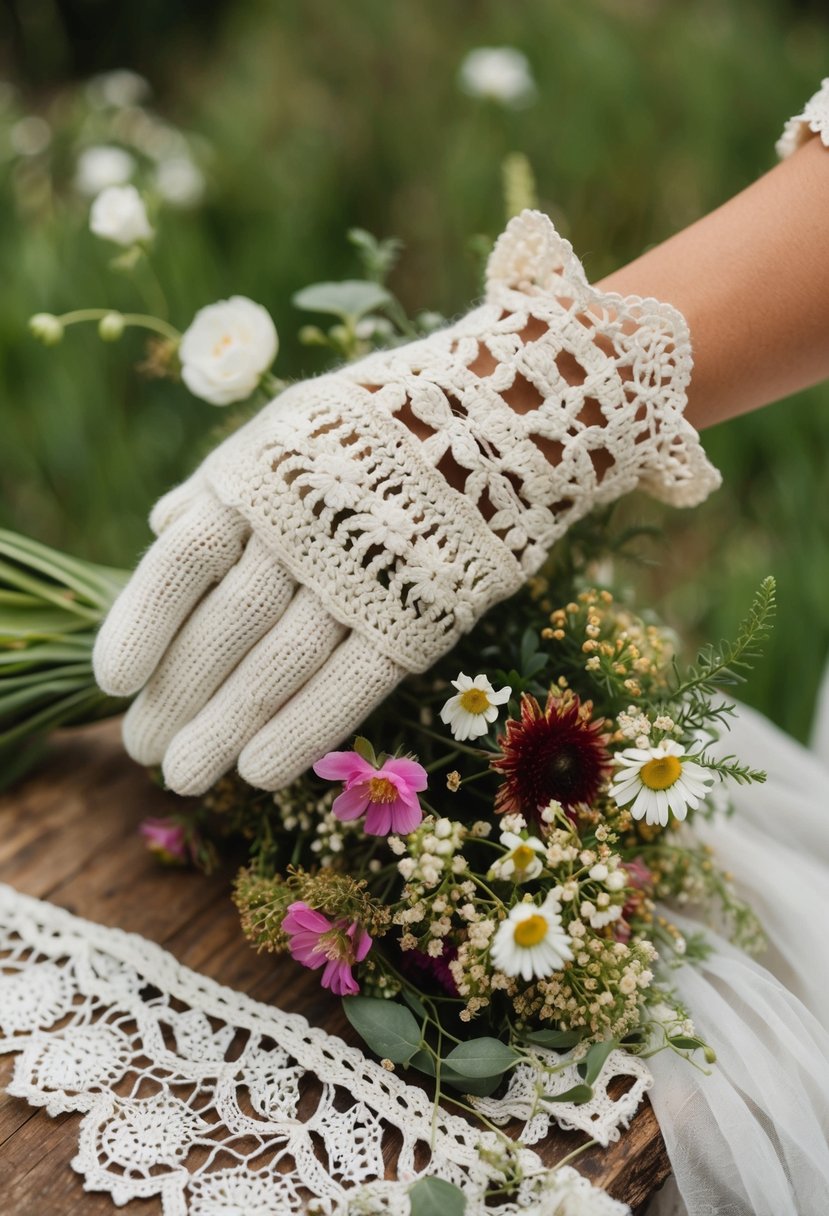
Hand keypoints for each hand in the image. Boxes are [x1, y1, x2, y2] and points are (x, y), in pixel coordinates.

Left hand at [93, 210, 717, 794]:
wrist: (508, 417)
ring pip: (280, 665)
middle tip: (143, 751)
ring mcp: (367, 574)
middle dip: (178, 695)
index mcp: (264, 475)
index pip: (182, 560)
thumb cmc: (381, 428)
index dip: (141, 622)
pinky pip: (354, 682)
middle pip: (222, 626)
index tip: (111, 683)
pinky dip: (305, 729)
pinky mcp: (423, 613)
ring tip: (185, 777)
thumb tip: (160, 527)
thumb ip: (224, 481)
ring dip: (226, 727)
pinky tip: (260, 771)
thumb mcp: (289, 426)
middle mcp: (306, 528)